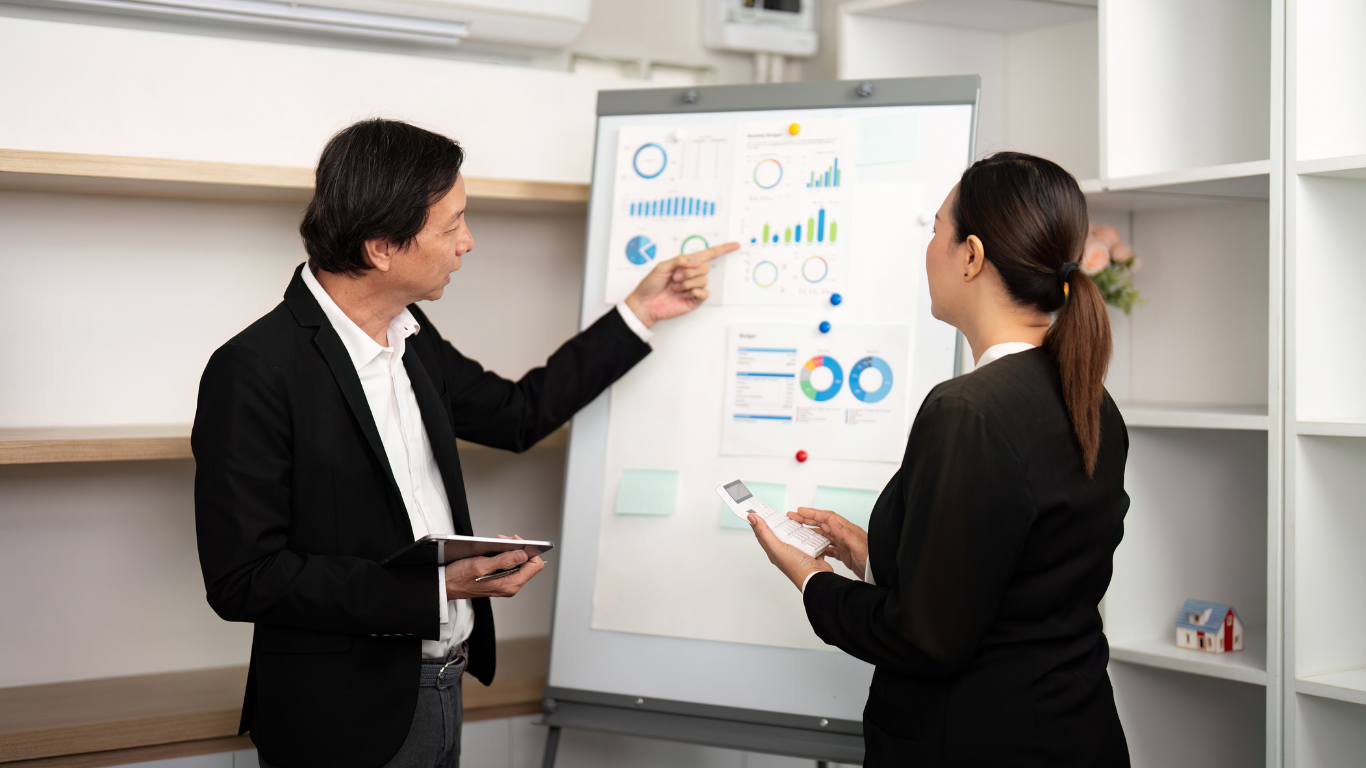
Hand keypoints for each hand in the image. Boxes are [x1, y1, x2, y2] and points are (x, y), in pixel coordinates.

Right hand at [444, 535, 545, 598]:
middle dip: (518, 548)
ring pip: (517, 562)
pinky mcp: (498, 579)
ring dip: (509, 550)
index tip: (517, 542)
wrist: (446, 586)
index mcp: (510, 584)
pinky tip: (493, 550)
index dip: (529, 551)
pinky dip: (503, 555)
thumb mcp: (481, 566)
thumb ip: (504, 561)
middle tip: (504, 540)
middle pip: (527, 563)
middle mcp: (510, 585)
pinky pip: (508, 565)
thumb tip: (524, 555)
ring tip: (497, 543)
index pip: (535, 566)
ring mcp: (505, 583)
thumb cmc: (460, 578)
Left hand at [623, 242, 738, 327]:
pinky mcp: (694, 300)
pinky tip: (684, 294)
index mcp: (685, 264)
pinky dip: (694, 292)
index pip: (707, 254)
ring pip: (703, 279)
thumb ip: (679, 260)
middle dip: (689, 271)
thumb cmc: (650, 285)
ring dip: (688, 283)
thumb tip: (693, 259)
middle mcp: (691, 275)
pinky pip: (704, 293)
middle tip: (675, 277)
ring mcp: (694, 287)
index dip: (722, 249)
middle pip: (705, 267)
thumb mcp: (662, 266)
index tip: (735, 245)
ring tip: (675, 287)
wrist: (645, 304)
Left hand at [748, 513, 832, 591]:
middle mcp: (784, 549)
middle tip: (777, 511)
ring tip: (795, 518)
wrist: (816, 576)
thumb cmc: (796, 567)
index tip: (756, 510)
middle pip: (779, 531)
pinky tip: (809, 528)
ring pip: (794, 533)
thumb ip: (764, 532)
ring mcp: (797, 549)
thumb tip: (752, 518)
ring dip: (795, 526)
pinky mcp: (809, 549)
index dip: (758, 521)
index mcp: (773, 549)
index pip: (762, 532)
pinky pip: (808, 537)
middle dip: (778, 521)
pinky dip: (809, 533)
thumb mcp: (776, 547)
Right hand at [788, 507, 868, 579]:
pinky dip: (820, 545)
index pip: (827, 517)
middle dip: (808, 519)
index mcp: (847, 531)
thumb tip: (833, 521)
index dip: (813, 513)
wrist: (881, 572)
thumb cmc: (873, 561)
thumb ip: (846, 534)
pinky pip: (829, 547)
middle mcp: (845, 535)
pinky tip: (814, 548)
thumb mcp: (859, 547)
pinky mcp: (845, 554)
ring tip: (799, 530)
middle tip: (794, 517)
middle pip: (823, 524)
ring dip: (812, 531)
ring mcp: (844, 544)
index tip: (800, 511)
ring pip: (824, 535)